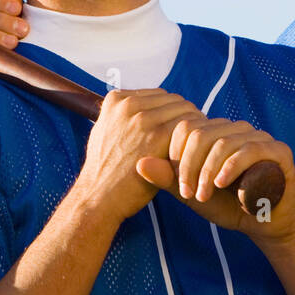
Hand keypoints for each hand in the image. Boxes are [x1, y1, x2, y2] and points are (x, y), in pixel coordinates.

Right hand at [76, 89, 203, 224]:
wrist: (98, 197)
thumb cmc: (105, 172)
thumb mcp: (104, 133)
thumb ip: (122, 118)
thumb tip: (145, 109)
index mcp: (116, 100)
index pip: (159, 96)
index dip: (171, 113)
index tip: (179, 129)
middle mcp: (128, 104)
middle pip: (174, 101)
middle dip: (184, 118)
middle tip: (194, 140)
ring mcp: (142, 118)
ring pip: (185, 111)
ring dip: (194, 127)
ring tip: (196, 148)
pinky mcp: (157, 135)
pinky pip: (189, 126)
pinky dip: (196, 139)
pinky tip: (196, 155)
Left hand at [135, 116, 294, 242]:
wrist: (264, 224)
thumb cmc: (227, 205)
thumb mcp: (192, 193)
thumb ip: (168, 178)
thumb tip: (139, 164)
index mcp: (215, 133)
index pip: (186, 128)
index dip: (177, 155)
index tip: (178, 187)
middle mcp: (236, 129)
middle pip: (201, 133)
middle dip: (189, 165)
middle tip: (189, 194)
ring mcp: (258, 137)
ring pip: (223, 141)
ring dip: (208, 171)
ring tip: (203, 196)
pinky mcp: (278, 151)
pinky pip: (250, 150)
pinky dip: (232, 167)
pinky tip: (222, 184)